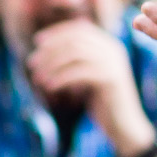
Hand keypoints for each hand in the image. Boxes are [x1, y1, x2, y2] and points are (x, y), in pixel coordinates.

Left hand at [27, 19, 150, 149]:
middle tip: (31, 63)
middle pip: (75, 40)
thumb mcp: (88, 77)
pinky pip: (80, 72)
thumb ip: (76, 62)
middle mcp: (113, 50)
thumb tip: (46, 51)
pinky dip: (61, 78)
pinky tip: (49, 87)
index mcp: (109, 46)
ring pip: (75, 54)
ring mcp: (113, 63)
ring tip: (37, 78)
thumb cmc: (103, 103)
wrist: (125, 127)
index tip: (37, 42)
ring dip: (52, 65)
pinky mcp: (111, 79)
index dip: (57, 33)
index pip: (79, 29)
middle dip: (50, 50)